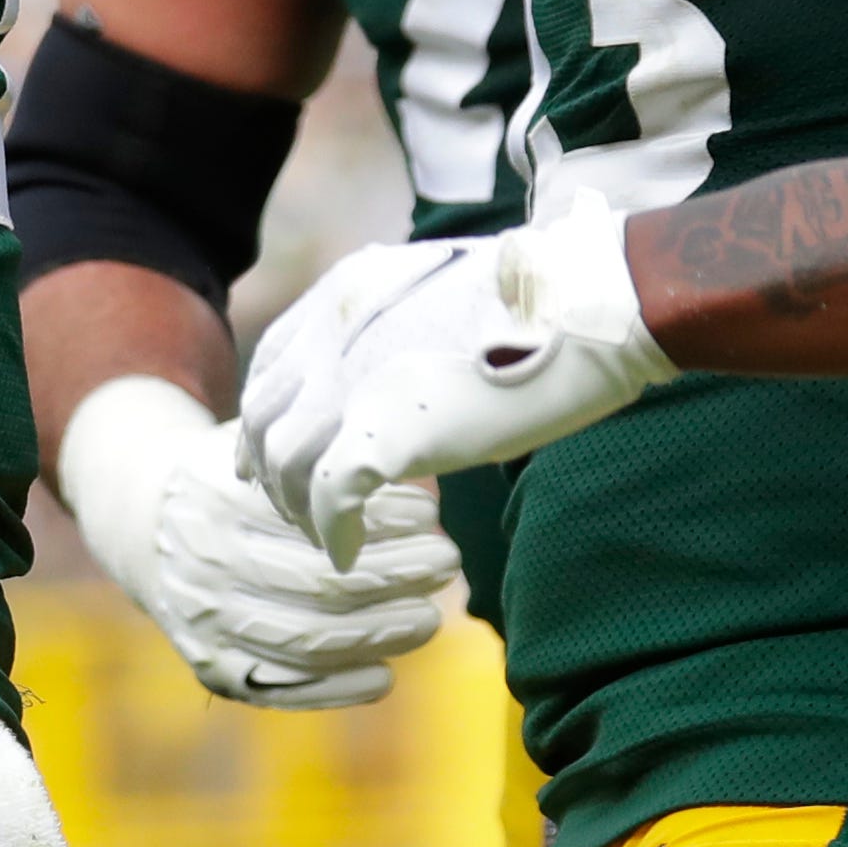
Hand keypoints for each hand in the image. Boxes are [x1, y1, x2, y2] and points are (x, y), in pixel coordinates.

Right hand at [58, 373, 460, 706]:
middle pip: (321, 586)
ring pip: (309, 641)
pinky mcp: (211, 667)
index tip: (430, 515)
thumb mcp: (257, 445)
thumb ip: (320, 452)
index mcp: (216, 502)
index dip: (382, 523)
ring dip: (381, 633)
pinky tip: (385, 674)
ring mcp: (205, 623)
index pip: (317, 523)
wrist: (143, 528)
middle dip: (396, 577)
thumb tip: (415, 478)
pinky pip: (284, 688)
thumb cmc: (228, 478)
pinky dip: (338, 687)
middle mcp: (204, 567)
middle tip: (446, 563)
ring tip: (430, 617)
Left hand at [239, 210, 681, 562]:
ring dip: (298, 508)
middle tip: (289, 507)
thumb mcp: (439, 293)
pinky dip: (331, 532)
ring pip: (283, 461)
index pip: (273, 361)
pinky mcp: (383, 428)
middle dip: (267, 468)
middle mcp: (332, 330)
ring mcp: (350, 379)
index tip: (271, 452)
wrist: (585, 302)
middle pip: (262, 414)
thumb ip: (398, 327)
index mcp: (346, 292)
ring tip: (325, 537)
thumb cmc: (540, 299)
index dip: (267, 414)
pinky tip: (346, 554)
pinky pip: (328, 496)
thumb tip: (398, 370)